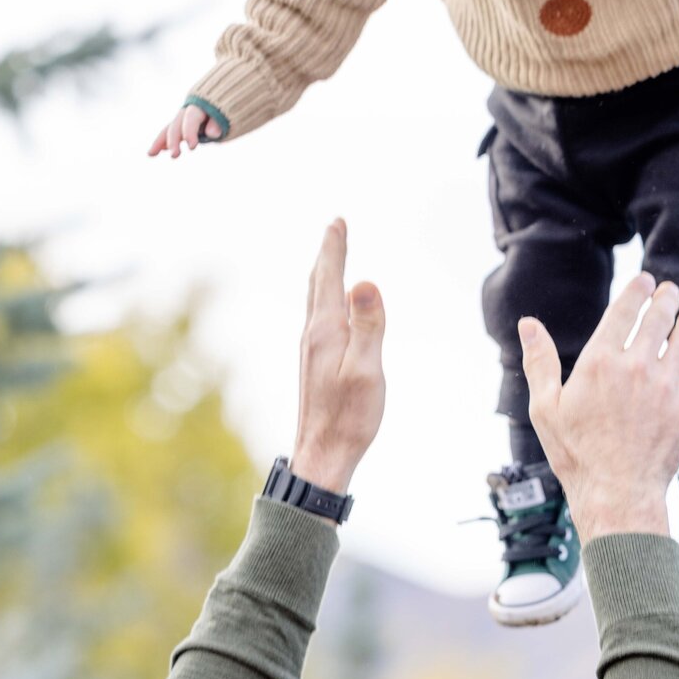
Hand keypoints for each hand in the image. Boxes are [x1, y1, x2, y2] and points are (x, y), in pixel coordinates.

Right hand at [148, 103, 225, 158]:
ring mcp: (186, 116)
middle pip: (176, 124)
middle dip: (173, 140)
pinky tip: (159, 150)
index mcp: (200, 104)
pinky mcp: (186, 123)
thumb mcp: (229, 111)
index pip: (191, 119)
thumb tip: (212, 134)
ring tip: (151, 154)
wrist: (229, 88)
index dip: (190, 132)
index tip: (192, 147)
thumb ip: (219, 122)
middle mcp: (189, 109)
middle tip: (175, 156)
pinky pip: (173, 131)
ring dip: (161, 141)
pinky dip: (166, 140)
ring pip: (170, 128)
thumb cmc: (231, 101)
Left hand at [289, 220, 385, 494]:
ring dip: (324, 276)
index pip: (330, 278)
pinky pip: (319, 320)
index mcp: (325, 332)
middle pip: (318, 285)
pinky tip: (329, 311)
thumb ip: (368, 325)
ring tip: (331, 260)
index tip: (337, 222)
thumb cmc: (349, 417)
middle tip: (334, 230)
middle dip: (328, 255)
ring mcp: (311, 351)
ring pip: (316, 302)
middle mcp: (313, 336)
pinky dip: (325, 300)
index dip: (335, 249)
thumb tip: (365, 281)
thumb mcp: (366, 369)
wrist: (322, 456)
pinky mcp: (314, 366)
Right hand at [519, 275, 678, 541]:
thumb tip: (527, 324)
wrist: (614, 492)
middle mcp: (635, 367)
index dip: (636, 292)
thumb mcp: (545, 407)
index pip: (623, 312)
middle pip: (658, 320)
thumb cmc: (575, 454)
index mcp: (599, 362)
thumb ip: (540, 361)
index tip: (645, 280)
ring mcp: (665, 387)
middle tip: (672, 291)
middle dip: (667, 300)